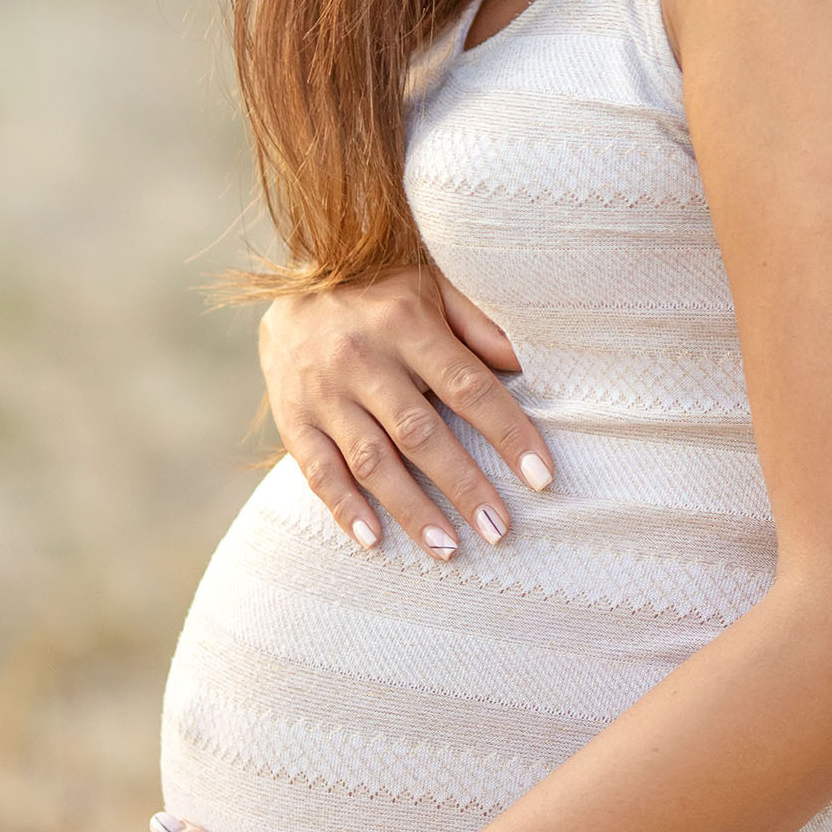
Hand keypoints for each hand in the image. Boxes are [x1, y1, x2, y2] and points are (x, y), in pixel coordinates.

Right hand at [258, 265, 552, 560]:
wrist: (290, 283)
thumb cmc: (381, 289)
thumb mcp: (432, 286)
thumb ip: (478, 324)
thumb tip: (528, 362)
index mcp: (406, 324)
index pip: (468, 386)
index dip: (507, 433)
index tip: (541, 477)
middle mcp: (362, 359)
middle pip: (420, 433)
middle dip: (464, 486)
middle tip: (500, 530)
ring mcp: (323, 391)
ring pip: (371, 460)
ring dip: (411, 509)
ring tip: (449, 548)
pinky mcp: (291, 416)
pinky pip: (317, 470)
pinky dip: (344, 508)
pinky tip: (374, 540)